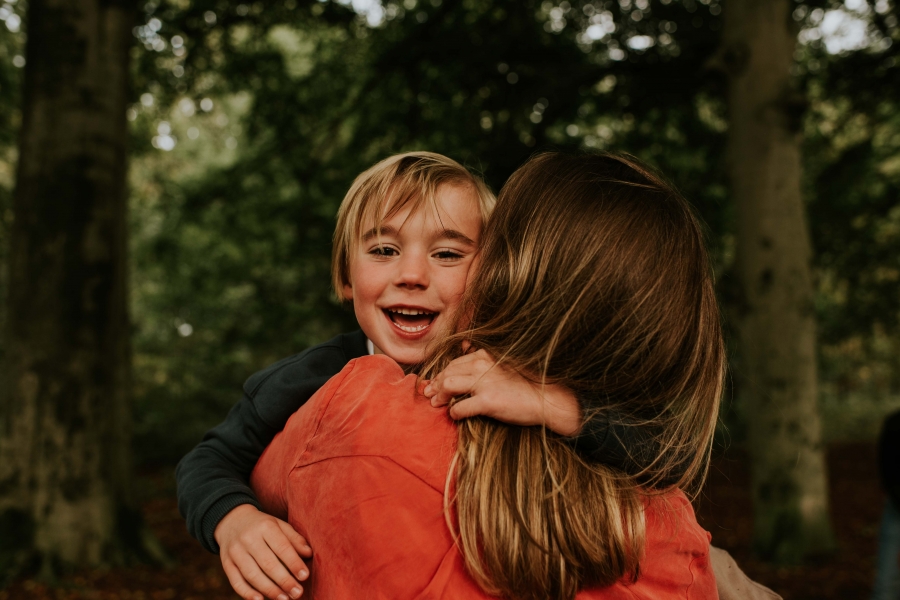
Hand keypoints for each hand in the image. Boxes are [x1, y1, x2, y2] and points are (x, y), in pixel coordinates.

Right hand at [214, 504, 312, 599]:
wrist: (232, 521)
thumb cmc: (262, 525)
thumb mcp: (279, 524)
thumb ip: (294, 538)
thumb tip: (308, 554)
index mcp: (265, 526)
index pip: (282, 547)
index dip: (294, 563)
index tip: (304, 576)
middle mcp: (249, 538)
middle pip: (268, 563)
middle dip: (284, 581)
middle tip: (297, 593)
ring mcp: (235, 552)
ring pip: (252, 575)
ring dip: (269, 590)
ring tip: (284, 599)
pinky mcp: (226, 563)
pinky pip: (236, 581)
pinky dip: (247, 593)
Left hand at [423, 349, 582, 435]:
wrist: (547, 399)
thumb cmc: (526, 384)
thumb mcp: (503, 363)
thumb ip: (482, 356)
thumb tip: (463, 344)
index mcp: (485, 355)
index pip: (454, 363)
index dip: (441, 374)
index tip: (433, 383)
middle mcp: (482, 365)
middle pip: (447, 372)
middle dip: (436, 384)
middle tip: (430, 395)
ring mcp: (484, 382)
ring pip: (448, 385)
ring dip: (440, 395)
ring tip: (437, 404)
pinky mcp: (488, 401)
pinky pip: (460, 407)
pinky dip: (454, 412)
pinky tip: (456, 415)